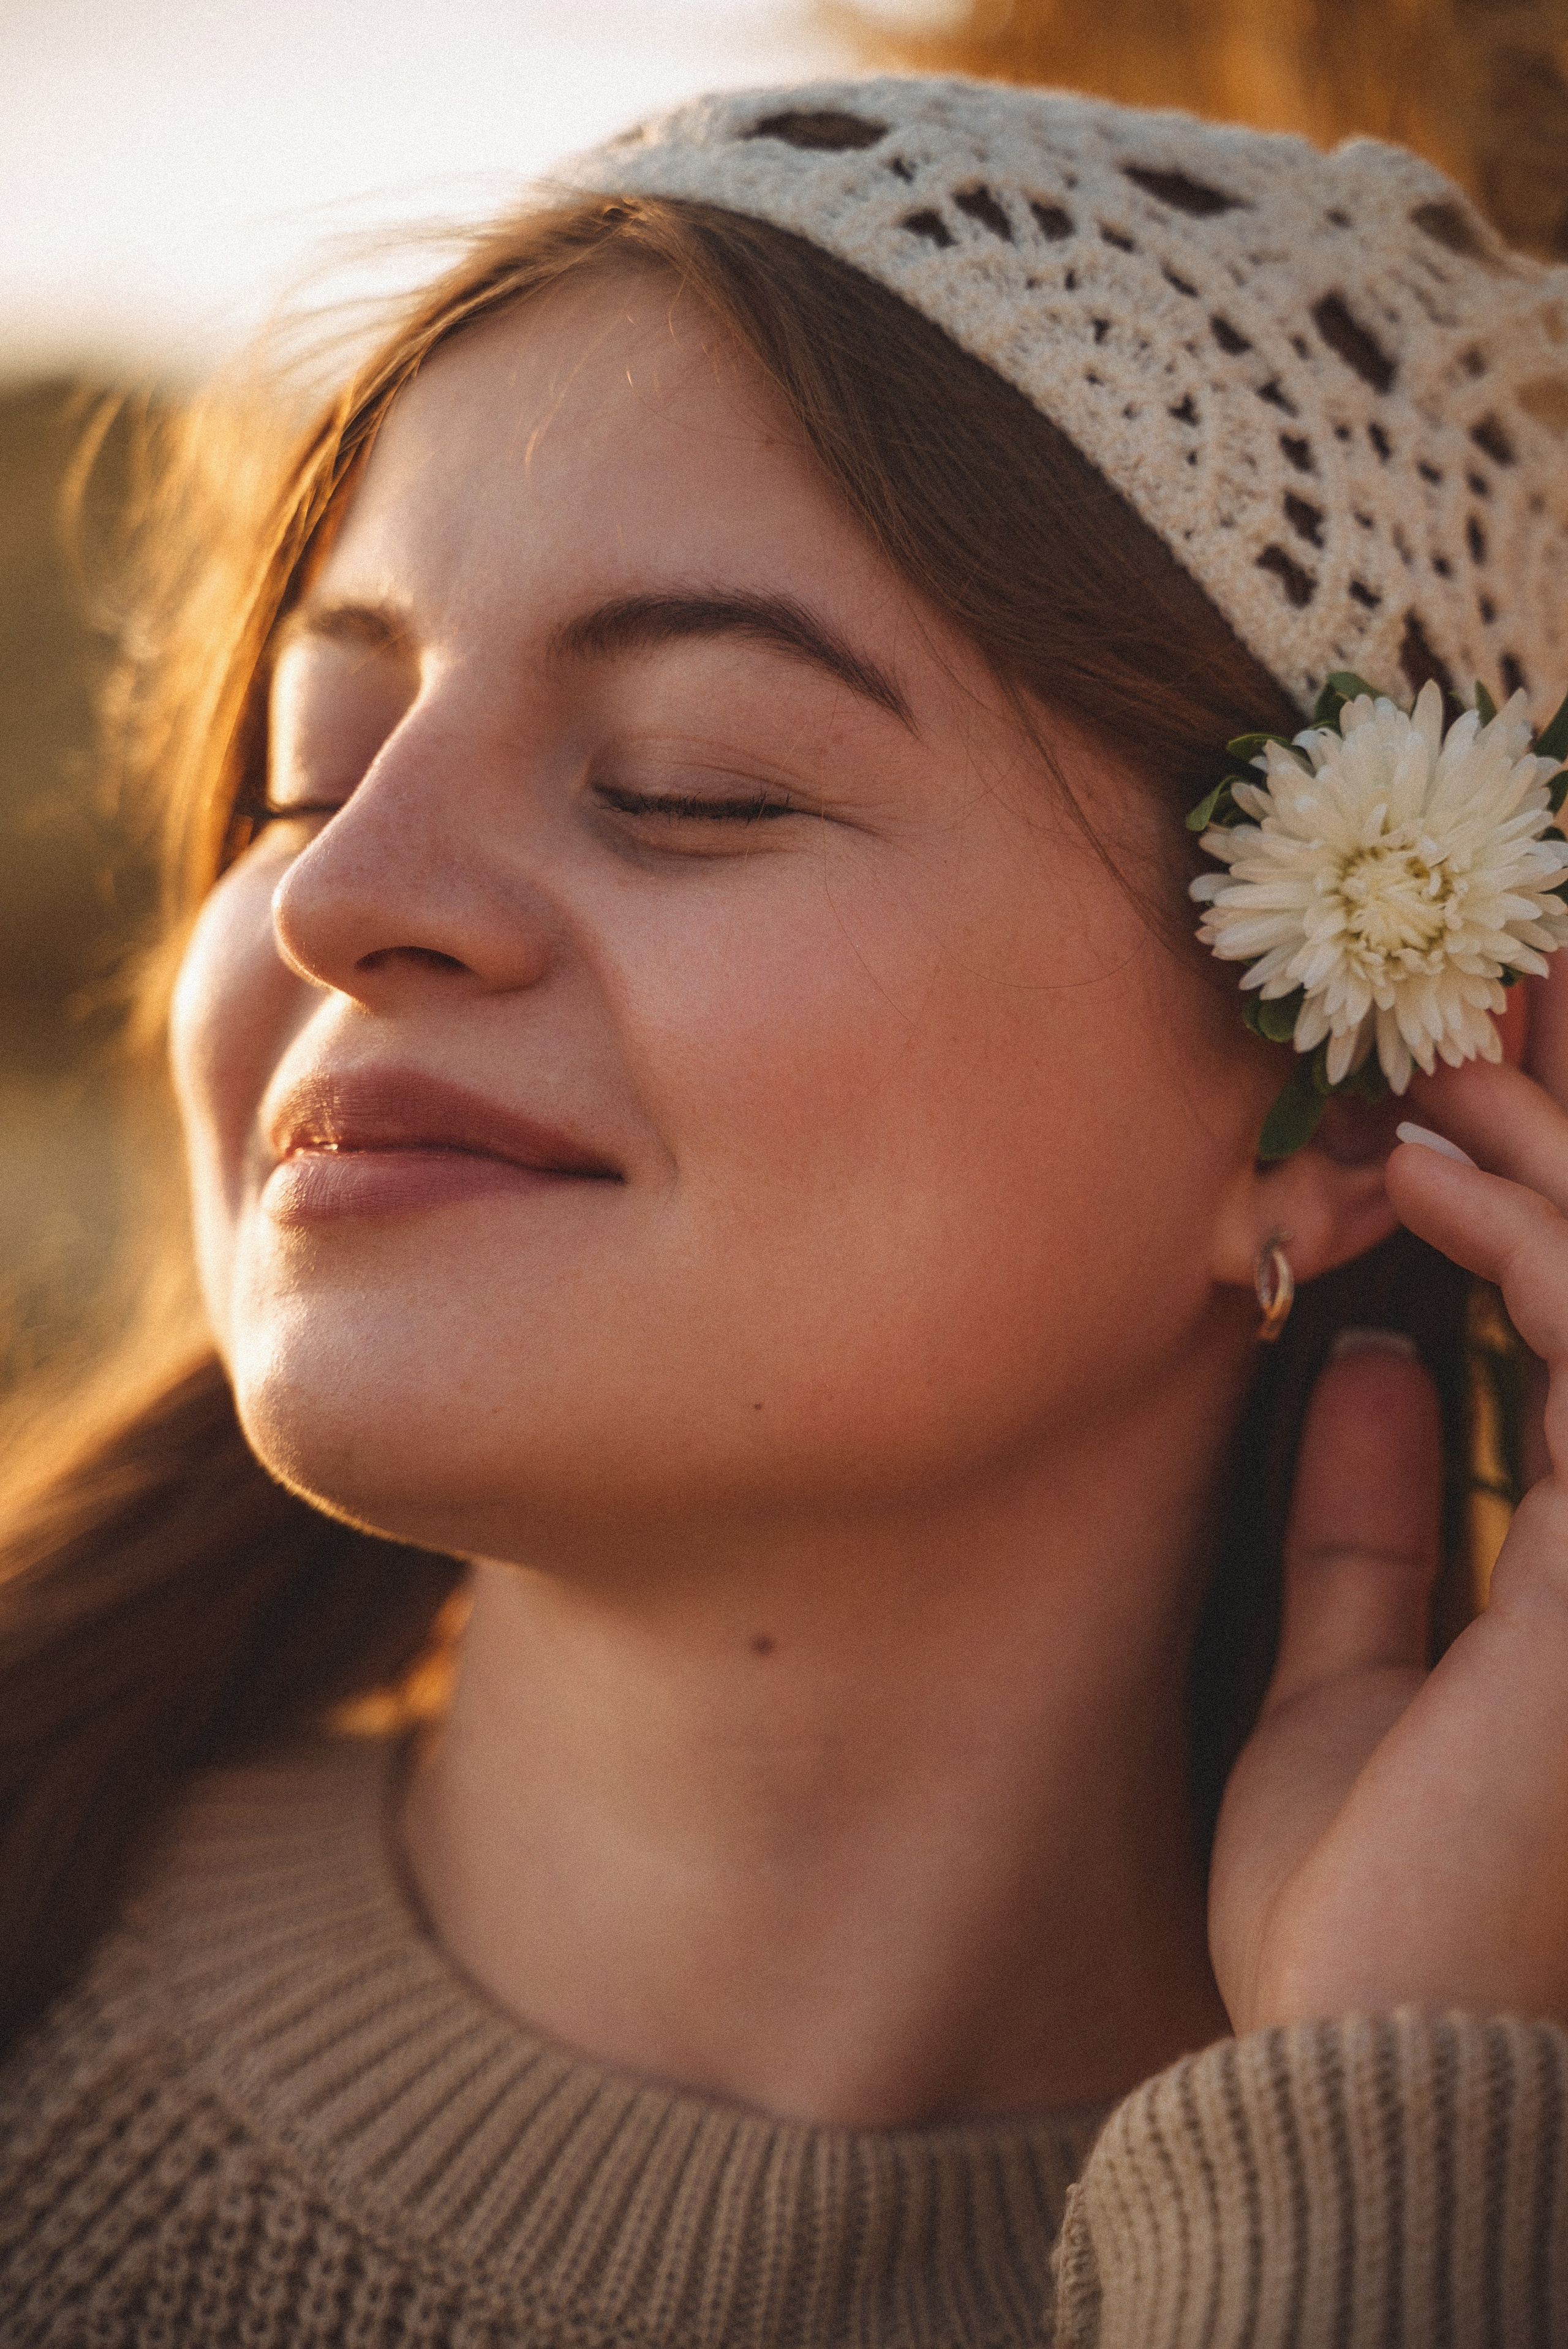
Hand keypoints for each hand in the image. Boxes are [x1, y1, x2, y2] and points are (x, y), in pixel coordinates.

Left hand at [1208, 973, 1567, 2036]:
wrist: (1359, 2069)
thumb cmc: (1360, 1910)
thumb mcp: (1350, 1680)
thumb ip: (1374, 1526)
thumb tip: (1376, 1361)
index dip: (1552, 1195)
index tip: (1468, 1083)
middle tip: (1488, 994)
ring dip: (1545, 1145)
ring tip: (1427, 1059)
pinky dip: (1525, 1233)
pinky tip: (1418, 1165)